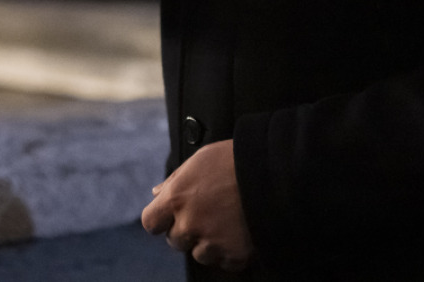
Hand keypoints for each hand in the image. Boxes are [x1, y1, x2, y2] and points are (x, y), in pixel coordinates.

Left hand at [141, 140, 252, 271]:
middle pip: (175, 241)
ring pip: (200, 254)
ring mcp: (212, 242)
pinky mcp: (235, 255)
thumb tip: (156, 193)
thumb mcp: (198, 161)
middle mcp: (190, 223)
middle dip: (186, 231)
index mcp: (176, 198)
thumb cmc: (233, 161)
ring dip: (208, 243)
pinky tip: (239, 233)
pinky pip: (225, 262)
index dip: (160, 220)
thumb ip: (174, 181)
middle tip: (207, 215)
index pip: (151, 222)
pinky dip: (231, 252)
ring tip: (226, 222)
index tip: (169, 217)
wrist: (273, 173)